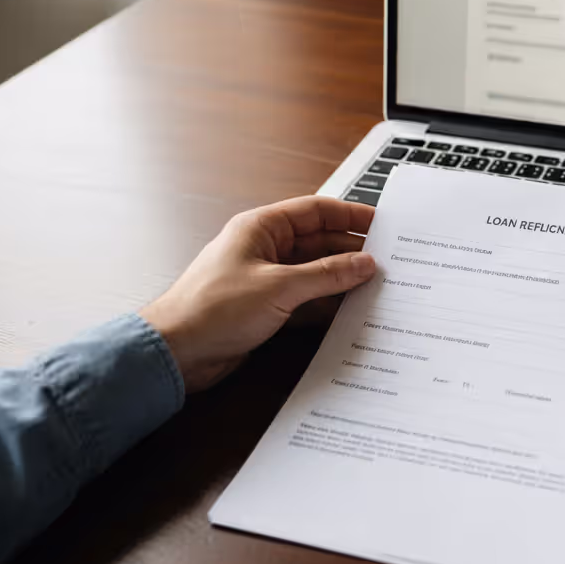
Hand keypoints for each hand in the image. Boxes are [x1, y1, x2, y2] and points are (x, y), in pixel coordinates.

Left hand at [140, 196, 376, 392]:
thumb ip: (327, 275)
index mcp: (261, 228)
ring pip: (316, 271)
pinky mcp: (267, 306)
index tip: (382, 224)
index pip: (315, 211)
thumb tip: (365, 263)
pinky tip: (351, 309)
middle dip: (351, 251)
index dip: (350, 215)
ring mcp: (266, 278)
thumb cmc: (213, 309)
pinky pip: (307, 297)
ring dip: (342, 278)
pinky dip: (328, 302)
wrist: (176, 353)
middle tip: (388, 261)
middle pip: (319, 242)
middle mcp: (265, 249)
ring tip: (377, 285)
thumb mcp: (279, 287)